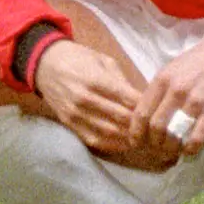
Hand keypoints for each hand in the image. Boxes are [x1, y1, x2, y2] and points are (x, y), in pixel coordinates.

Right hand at [31, 38, 155, 163]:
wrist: (45, 64)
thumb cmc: (78, 58)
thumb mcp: (103, 60)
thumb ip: (122, 81)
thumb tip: (142, 99)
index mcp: (97, 80)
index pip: (128, 99)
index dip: (145, 108)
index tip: (158, 112)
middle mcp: (86, 99)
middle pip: (121, 118)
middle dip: (140, 125)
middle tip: (155, 129)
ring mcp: (76, 113)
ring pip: (108, 132)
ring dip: (128, 138)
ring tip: (143, 139)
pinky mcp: (69, 123)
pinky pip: (92, 139)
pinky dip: (110, 144)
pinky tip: (123, 144)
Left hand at [130, 39, 203, 167]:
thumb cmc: (197, 62)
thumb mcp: (171, 69)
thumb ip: (158, 90)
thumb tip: (145, 114)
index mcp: (162, 80)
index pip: (141, 112)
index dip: (135, 131)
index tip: (135, 141)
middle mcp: (176, 91)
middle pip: (156, 126)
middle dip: (153, 142)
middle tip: (156, 148)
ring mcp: (195, 101)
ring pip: (175, 134)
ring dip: (171, 147)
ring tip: (171, 151)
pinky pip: (197, 136)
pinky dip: (191, 148)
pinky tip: (188, 150)